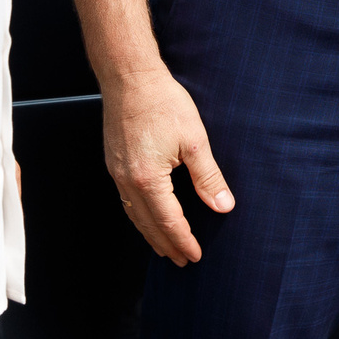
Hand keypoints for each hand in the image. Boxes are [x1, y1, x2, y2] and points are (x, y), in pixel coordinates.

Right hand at [103, 69, 233, 264]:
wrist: (129, 77)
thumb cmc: (163, 103)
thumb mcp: (194, 140)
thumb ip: (208, 177)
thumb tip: (223, 205)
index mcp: (148, 179)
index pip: (168, 222)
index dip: (183, 241)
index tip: (194, 256)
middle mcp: (127, 181)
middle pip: (147, 224)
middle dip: (166, 245)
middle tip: (181, 261)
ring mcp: (117, 172)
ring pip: (134, 214)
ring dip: (150, 234)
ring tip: (164, 247)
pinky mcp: (114, 162)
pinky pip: (126, 200)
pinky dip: (138, 216)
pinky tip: (147, 216)